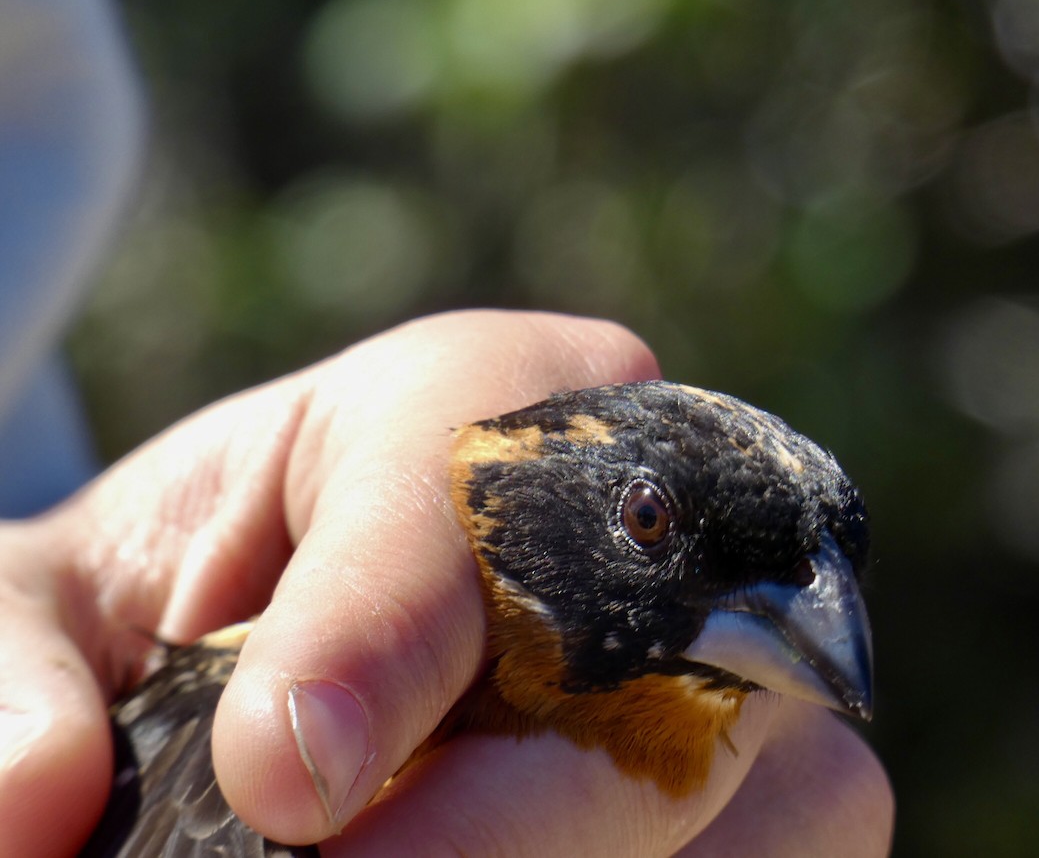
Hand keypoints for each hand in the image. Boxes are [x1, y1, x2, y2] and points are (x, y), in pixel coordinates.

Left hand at [0, 310, 892, 855]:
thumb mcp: (55, 601)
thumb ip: (18, 672)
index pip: (473, 481)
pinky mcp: (768, 766)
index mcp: (475, 401)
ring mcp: (731, 643)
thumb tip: (35, 801)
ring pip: (768, 780)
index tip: (280, 780)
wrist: (303, 626)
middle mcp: (639, 510)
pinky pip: (786, 847)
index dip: (387, 628)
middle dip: (514, 809)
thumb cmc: (185, 586)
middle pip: (652, 654)